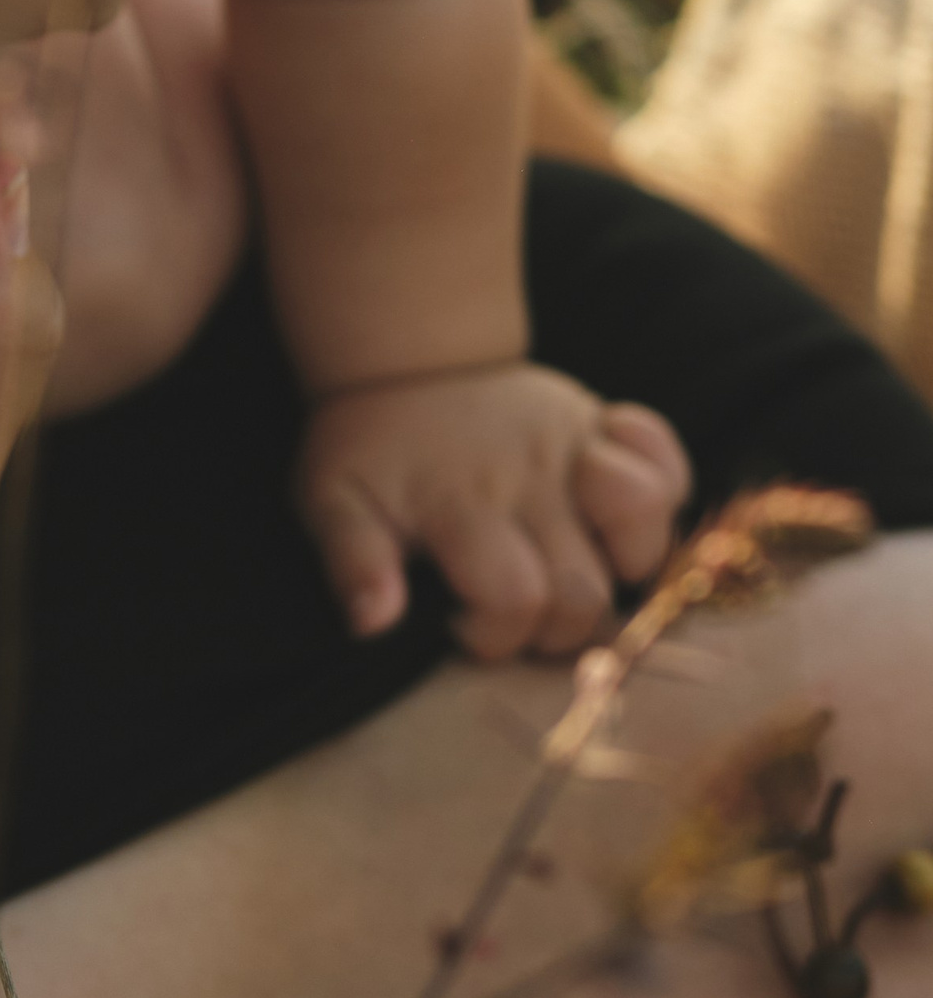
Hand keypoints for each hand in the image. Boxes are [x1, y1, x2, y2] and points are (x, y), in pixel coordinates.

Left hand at [296, 363, 688, 657]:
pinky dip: (663, 486)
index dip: (495, 636)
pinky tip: (613, 504)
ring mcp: (573, 446)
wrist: (405, 362)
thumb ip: (351, 561)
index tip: (459, 623)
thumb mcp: (332, 499)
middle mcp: (529, 477)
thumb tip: (373, 623)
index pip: (516, 599)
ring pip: (647, 527)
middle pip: (585, 590)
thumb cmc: (369, 448)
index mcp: (461, 503)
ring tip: (573, 566)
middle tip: (515, 610)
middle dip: (556, 629)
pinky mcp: (602, 422)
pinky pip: (666, 459)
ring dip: (623, 568)